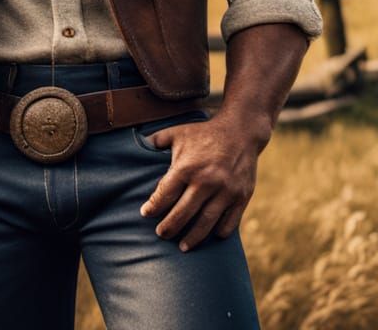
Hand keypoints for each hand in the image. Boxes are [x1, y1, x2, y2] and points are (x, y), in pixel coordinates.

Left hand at [138, 111, 263, 251]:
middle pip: (183, 214)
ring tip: (182, 247)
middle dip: (169, 228)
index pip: (165, 194)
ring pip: (206, 223)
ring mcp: (225, 191)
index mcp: (187, 167)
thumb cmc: (203, 133)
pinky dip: (219, 232)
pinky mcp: (241, 197)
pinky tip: (210, 235)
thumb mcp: (177, 133)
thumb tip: (135, 145)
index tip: (145, 214)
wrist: (241, 130)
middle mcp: (206, 181)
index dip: (153, 207)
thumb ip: (156, 140)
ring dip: (193, 238)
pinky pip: (229, 223)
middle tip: (160, 234)